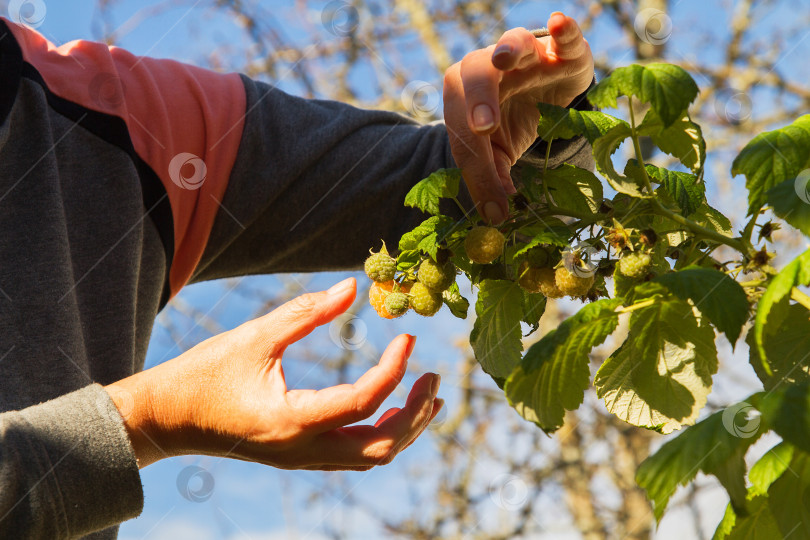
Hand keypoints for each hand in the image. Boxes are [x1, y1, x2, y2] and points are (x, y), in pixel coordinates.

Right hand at [105, 278, 442, 469]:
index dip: (393, 369)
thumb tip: (352, 287)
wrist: (166, 419)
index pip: (363, 401)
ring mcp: (302, 458)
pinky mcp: (299, 455)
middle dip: (415, 413)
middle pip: (382, 446)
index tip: (408, 336)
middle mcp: (303, 450)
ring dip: (405, 427)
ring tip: (427, 394)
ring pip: (372, 457)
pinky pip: (355, 455)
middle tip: (432, 375)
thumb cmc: (202, 375)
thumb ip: (304, 313)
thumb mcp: (253, 338)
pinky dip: (383, 434)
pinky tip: (392, 410)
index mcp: (293, 422)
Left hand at [443, 12, 593, 223]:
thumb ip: (493, 176)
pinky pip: (561, 36)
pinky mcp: (561, 49)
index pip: (464, 131)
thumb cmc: (512, 122)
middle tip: (483, 128)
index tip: (494, 205)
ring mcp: (524, 53)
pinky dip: (562, 30)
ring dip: (507, 49)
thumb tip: (494, 215)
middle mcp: (488, 66)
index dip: (477, 168)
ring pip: (511, 42)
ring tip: (504, 58)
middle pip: (473, 74)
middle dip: (477, 101)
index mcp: (463, 95)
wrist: (544, 96)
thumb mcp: (500, 152)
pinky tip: (559, 24)